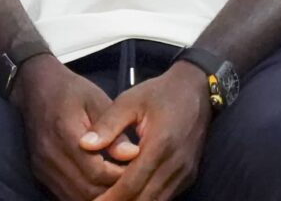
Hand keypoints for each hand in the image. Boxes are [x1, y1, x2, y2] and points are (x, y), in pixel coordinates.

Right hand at [10, 55, 126, 200]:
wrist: (35, 86)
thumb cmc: (71, 90)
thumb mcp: (97, 101)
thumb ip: (114, 130)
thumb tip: (133, 154)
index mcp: (65, 133)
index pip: (96, 171)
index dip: (119, 177)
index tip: (137, 169)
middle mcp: (50, 156)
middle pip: (86, 191)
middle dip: (112, 191)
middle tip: (130, 180)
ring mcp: (42, 167)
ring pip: (75, 198)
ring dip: (98, 196)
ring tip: (117, 184)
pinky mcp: (40, 173)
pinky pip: (64, 195)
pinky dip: (84, 195)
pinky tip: (99, 185)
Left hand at [81, 64, 212, 200]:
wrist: (197, 90)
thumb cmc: (160, 93)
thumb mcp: (129, 100)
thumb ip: (107, 124)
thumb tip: (84, 144)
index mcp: (160, 144)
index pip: (132, 183)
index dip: (112, 198)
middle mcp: (176, 164)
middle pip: (145, 199)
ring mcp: (185, 172)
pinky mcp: (188, 176)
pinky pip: (166, 196)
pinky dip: (147, 199)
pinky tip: (129, 197)